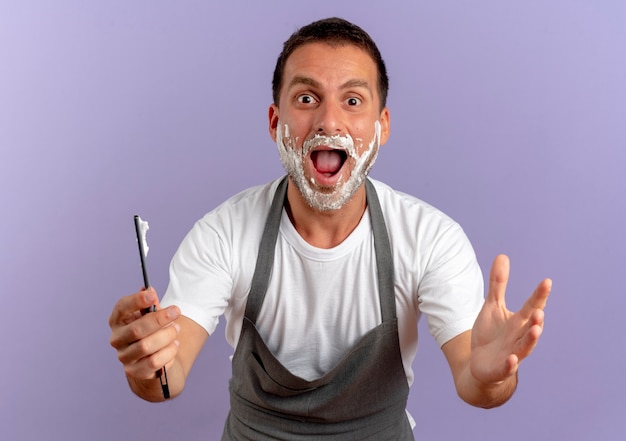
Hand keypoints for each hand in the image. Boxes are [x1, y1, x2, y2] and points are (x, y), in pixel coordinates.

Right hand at [109, 288, 180, 379]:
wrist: (155, 358)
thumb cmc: (152, 330)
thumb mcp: (152, 315)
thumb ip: (151, 304)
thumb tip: (149, 290)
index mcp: (118, 320)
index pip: (122, 308)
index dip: (136, 301)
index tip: (152, 295)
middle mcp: (117, 339)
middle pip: (137, 329)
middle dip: (159, 319)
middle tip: (176, 312)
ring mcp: (124, 356)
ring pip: (146, 346)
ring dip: (167, 336)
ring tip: (176, 329)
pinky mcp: (135, 371)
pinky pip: (154, 362)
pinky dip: (168, 352)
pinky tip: (174, 345)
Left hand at [470, 255, 550, 384]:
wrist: (481, 366)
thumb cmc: (491, 335)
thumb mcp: (492, 306)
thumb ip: (498, 284)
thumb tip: (503, 256)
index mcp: (518, 321)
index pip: (531, 306)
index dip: (539, 295)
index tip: (547, 281)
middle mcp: (519, 337)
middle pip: (530, 326)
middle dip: (536, 319)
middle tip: (540, 309)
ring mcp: (512, 354)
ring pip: (524, 347)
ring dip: (531, 339)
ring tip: (536, 329)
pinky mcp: (500, 368)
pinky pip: (507, 367)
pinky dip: (510, 364)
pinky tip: (511, 359)